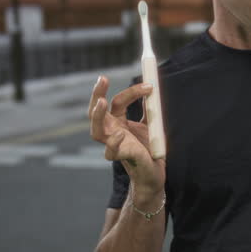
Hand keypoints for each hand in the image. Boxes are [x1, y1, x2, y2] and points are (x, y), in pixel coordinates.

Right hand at [89, 76, 165, 197]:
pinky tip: (120, 134)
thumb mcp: (150, 124)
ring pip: (96, 131)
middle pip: (96, 111)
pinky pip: (110, 151)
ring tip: (101, 102)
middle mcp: (111, 131)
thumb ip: (148, 109)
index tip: (150, 85)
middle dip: (96, 94)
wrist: (154, 172)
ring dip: (97, 116)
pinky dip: (114, 142)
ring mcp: (113, 145)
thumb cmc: (149, 149)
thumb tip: (151, 88)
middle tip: (102, 79)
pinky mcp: (120, 157)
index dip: (132, 92)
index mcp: (118, 121)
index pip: (118, 101)